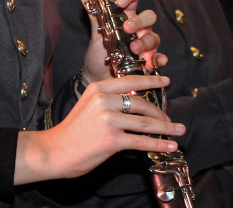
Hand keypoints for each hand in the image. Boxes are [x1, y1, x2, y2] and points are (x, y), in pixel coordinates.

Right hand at [14, 74, 184, 182]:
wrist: (53, 151)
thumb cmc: (72, 132)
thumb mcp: (88, 106)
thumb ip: (109, 101)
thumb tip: (136, 106)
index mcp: (98, 89)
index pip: (131, 81)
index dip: (151, 81)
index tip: (166, 82)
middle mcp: (104, 100)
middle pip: (141, 104)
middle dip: (160, 113)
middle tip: (170, 120)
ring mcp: (108, 120)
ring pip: (145, 122)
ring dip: (165, 128)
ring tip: (178, 131)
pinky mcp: (111, 140)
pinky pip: (141, 141)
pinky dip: (158, 144)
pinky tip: (169, 145)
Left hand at [82, 0, 165, 83]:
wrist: (96, 77)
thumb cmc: (98, 53)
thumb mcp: (96, 35)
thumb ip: (95, 16)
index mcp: (126, 16)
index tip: (120, 2)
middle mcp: (139, 28)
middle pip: (149, 16)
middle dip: (139, 21)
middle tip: (127, 27)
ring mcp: (145, 44)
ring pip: (153, 37)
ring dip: (145, 42)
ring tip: (134, 49)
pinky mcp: (148, 61)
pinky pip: (158, 58)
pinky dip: (158, 59)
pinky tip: (154, 61)